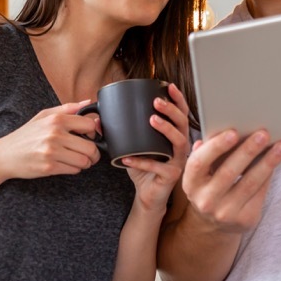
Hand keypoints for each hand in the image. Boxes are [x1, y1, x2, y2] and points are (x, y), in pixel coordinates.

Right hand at [0, 101, 101, 180]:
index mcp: (56, 120)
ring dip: (84, 162)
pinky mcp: (49, 167)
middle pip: (90, 147)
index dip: (93, 132)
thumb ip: (67, 108)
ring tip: (76, 159)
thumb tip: (88, 102)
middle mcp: (55, 134)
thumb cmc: (25, 135)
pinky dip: (73, 169)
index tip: (88, 136)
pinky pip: (74, 170)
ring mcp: (52, 151)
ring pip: (84, 161)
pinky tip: (65, 164)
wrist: (5, 155)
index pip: (89, 125)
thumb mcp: (43, 116)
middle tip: (88, 153)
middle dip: (93, 153)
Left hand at [122, 83, 190, 211]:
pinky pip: (158, 166)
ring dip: (166, 129)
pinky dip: (141, 161)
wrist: (147, 194)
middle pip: (183, 124)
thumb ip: (119, 133)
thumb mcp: (132, 147)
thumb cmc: (144, 167)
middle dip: (171, 110)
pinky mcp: (171, 176)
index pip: (181, 114)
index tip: (169, 86)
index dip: (178, 100)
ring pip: (178, 142)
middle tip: (156, 102)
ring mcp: (178, 162)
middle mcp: (181, 147)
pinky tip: (127, 158)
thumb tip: (98, 119)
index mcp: (175, 136)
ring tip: (152, 120)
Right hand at [177, 128, 280, 233]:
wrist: (213, 224)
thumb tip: (221, 131)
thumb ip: (207, 154)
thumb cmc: (209, 187)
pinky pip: (260, 193)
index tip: (233, 132)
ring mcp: (225, 213)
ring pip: (249, 183)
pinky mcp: (245, 219)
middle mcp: (205, 201)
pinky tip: (277, 162)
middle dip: (247, 151)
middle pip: (228, 172)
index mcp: (191, 184)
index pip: (199, 163)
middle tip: (263, 134)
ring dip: (267, 162)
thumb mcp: (201, 174)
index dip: (216, 147)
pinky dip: (269, 175)